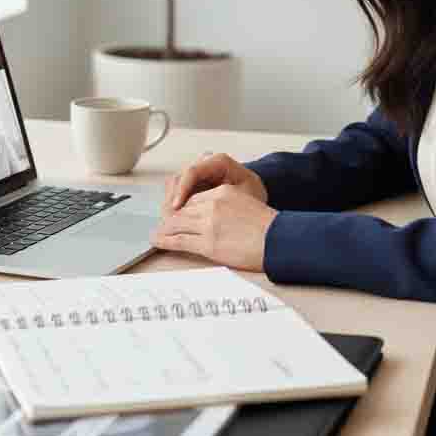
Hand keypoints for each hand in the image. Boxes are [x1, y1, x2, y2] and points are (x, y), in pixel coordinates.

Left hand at [151, 184, 276, 271]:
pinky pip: (180, 240)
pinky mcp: (208, 243)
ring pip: (178, 224)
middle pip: (183, 210)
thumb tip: (215, 217)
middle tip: (162, 225)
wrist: (278, 239)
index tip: (178, 215)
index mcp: (223, 192)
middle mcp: (213, 205)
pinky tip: (159, 241)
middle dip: (171, 218)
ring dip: (165, 229)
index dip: (184, 208)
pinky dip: (166, 240)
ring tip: (156, 233)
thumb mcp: (246, 203)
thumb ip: (227, 206)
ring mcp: (209, 224)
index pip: (195, 199)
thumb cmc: (269, 227)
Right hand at [162, 151, 267, 218]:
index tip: (177, 207)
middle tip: (170, 219)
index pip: (192, 171)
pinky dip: (175, 206)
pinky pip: (177, 193)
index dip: (182, 190)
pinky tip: (177, 220)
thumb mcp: (243, 197)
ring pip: (174, 185)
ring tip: (172, 222)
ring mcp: (197, 172)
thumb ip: (223, 200)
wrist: (254, 195)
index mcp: (219, 161)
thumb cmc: (252, 195)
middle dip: (173, 199)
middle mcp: (204, 163)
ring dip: (171, 204)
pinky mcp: (192, 183)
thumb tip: (203, 212)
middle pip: (179, 178)